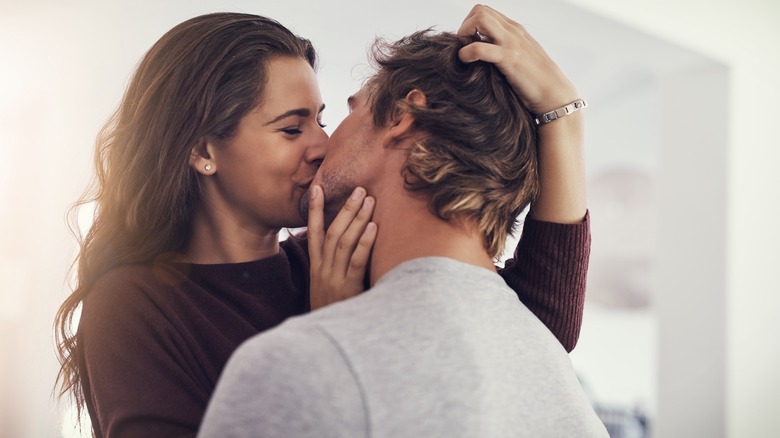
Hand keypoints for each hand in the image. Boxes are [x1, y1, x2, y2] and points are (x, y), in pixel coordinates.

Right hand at [307, 185, 376, 309]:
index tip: (316, 188)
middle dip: (345, 209)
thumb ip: (332, 271)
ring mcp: (334, 278)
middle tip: (359, 189)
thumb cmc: (333, 314)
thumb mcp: (325, 291)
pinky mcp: (348, 288)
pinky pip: (356, 261)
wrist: (327, 342)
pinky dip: (364, 242)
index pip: (314, 232)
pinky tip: (373, 227)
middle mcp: (323, 269)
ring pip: (344, 241)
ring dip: (357, 219)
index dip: (314, 209)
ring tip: (369, 200)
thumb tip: (344, 252)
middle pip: (333, 232)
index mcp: (316, 268)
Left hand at [457, 4, 578, 114]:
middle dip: (465, 26)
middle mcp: (513, 31)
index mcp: (514, 29)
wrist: (554, 94)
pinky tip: (466, 62)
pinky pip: (480, 48)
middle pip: (480, 10)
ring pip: (480, 19)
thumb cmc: (535, 81)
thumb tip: (483, 52)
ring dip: (465, 33)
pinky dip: (466, 53)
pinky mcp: (509, 59)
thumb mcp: (520, 57)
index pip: (485, 11)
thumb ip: (504, 49)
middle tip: (464, 47)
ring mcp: (511, 43)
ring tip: (465, 53)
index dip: (471, 24)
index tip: (469, 43)